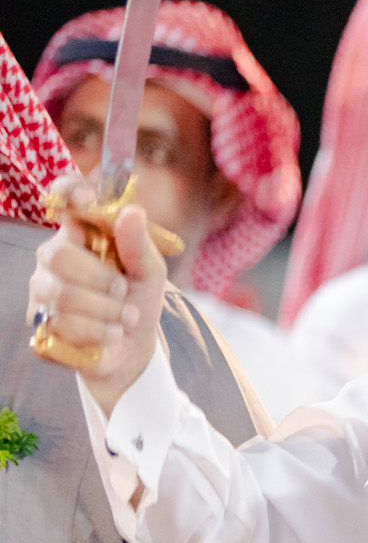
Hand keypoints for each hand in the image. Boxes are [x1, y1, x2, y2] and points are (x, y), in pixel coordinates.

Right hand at [29, 175, 167, 414]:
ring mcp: (42, 291)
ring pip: (62, 295)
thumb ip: (140, 245)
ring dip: (105, 311)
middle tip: (122, 290)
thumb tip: (133, 211)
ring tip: (125, 318)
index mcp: (79, 235)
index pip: (62, 200)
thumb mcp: (150, 274)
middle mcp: (53, 258)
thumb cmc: (137, 302)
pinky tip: (110, 335)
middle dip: (100, 279)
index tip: (87, 201)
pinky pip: (62, 326)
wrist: (132, 350)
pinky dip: (98, 334)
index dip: (68, 192)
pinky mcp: (41, 325)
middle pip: (58, 255)